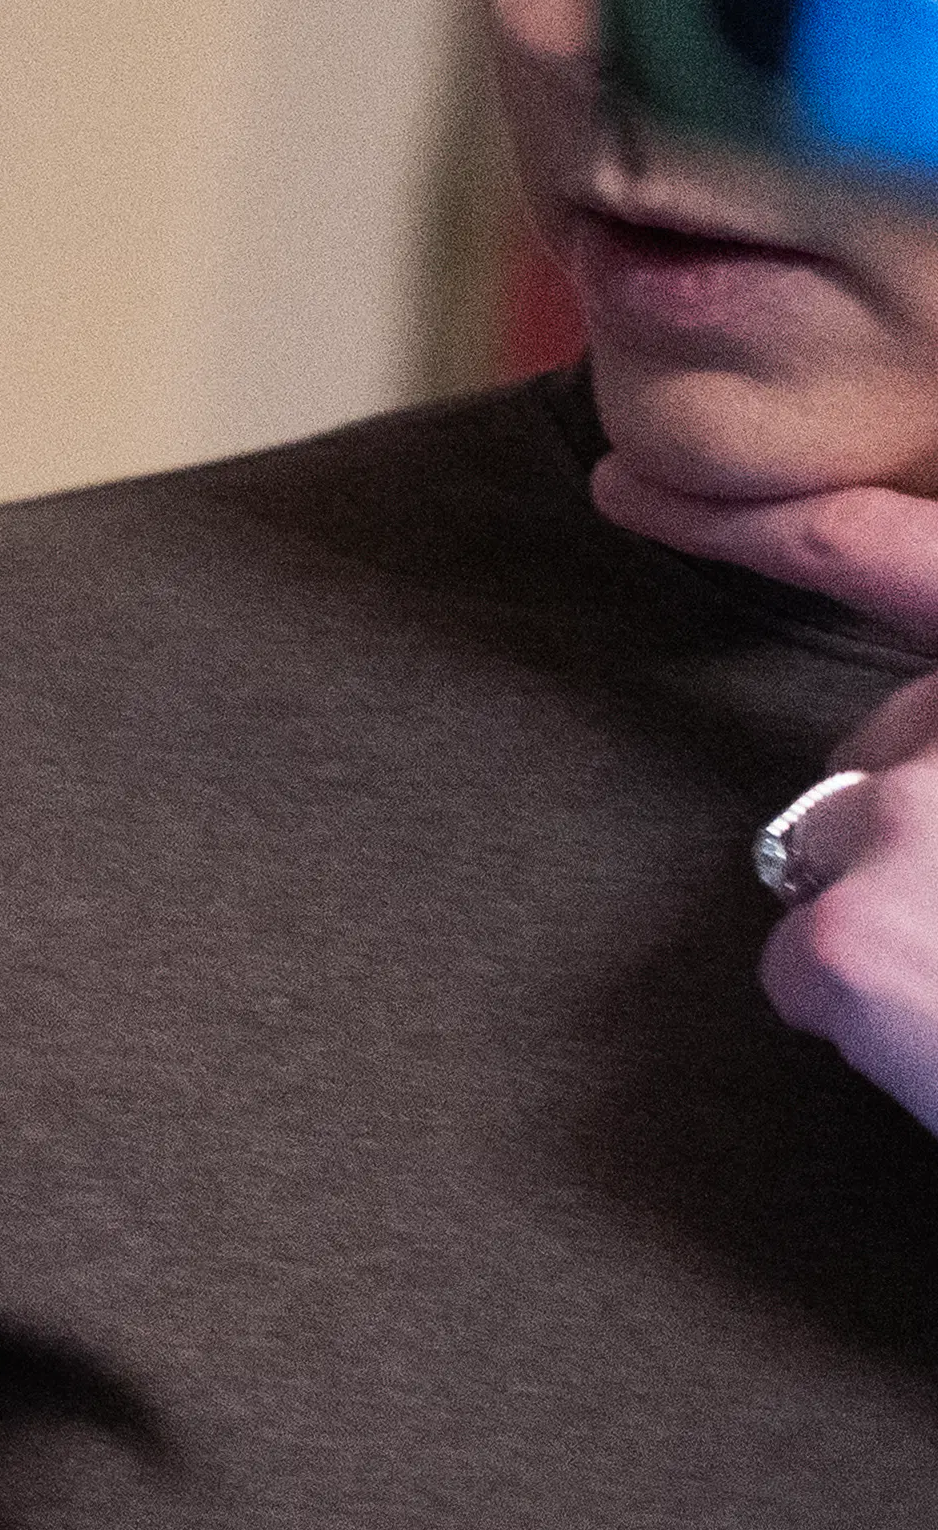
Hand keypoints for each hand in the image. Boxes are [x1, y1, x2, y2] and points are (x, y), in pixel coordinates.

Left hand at [586, 459, 937, 1136]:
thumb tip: (903, 755)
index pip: (919, 571)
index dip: (784, 524)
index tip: (622, 483)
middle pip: (886, 753)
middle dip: (913, 826)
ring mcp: (911, 817)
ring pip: (837, 855)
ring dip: (894, 923)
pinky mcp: (844, 930)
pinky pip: (799, 964)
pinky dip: (852, 1012)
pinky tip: (937, 1046)